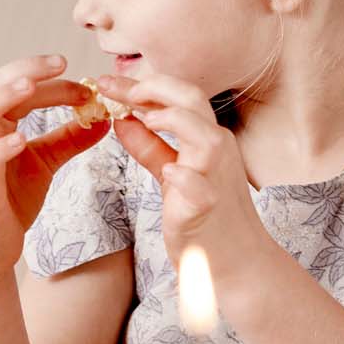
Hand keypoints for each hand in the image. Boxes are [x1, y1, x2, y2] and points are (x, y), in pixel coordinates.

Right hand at [0, 55, 107, 280]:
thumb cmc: (10, 201)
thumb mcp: (45, 163)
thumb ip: (69, 138)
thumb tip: (103, 116)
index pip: (19, 88)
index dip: (51, 81)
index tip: (88, 84)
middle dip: (23, 71)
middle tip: (59, 62)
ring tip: (28, 87)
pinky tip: (20, 140)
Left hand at [98, 70, 269, 292]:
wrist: (236, 261)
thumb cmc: (207, 218)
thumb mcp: (174, 174)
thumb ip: (150, 147)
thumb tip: (122, 120)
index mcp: (208, 139)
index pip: (178, 97)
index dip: (142, 85)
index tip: (107, 82)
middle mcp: (217, 151)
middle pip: (193, 100)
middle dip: (154, 88)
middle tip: (118, 90)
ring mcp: (215, 178)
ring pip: (205, 135)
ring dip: (174, 120)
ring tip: (143, 119)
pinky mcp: (208, 207)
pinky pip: (199, 186)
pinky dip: (184, 176)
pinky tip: (169, 173)